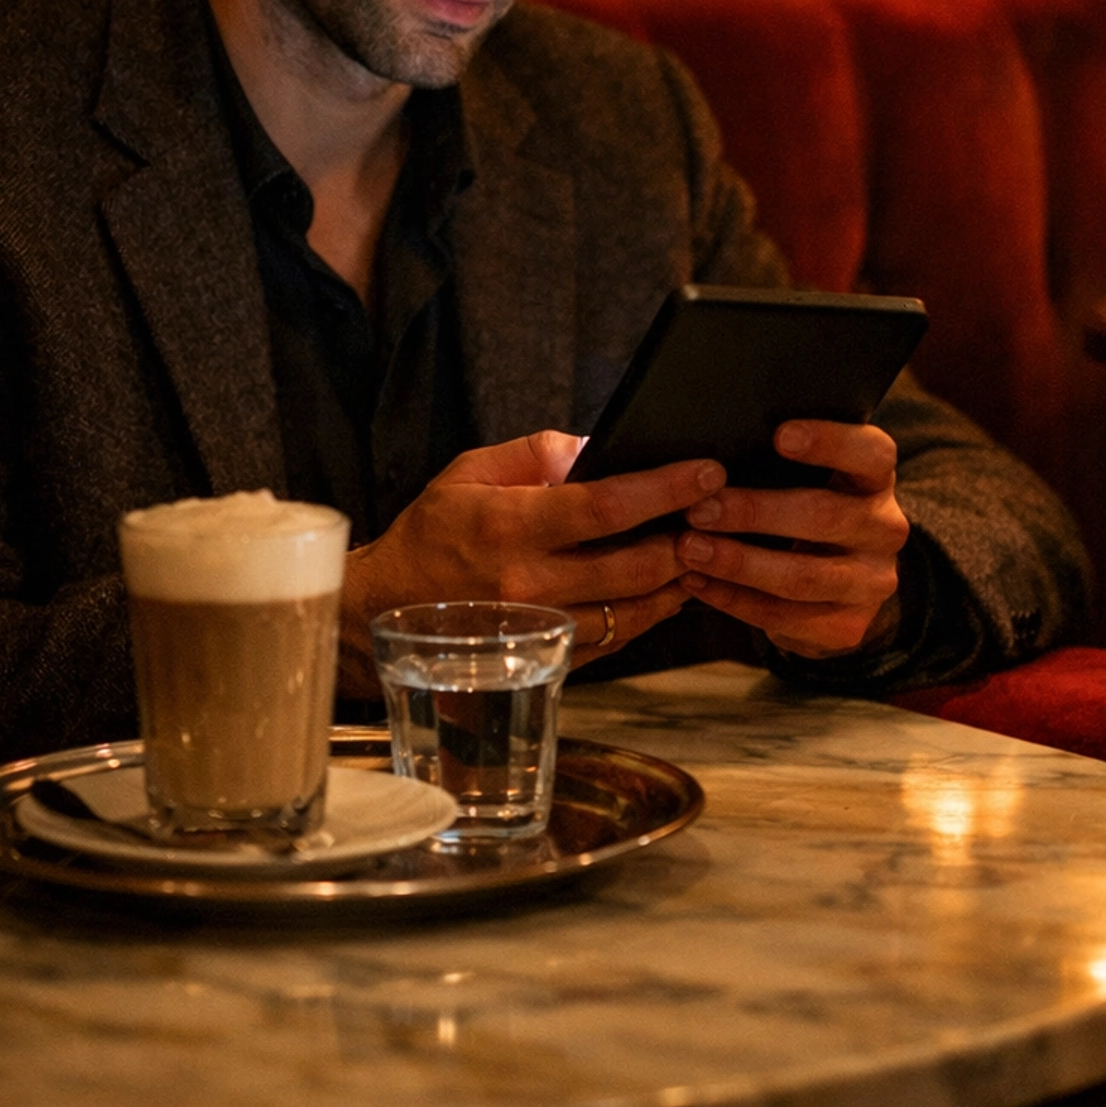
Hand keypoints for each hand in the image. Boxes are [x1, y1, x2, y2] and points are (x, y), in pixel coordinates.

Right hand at [338, 431, 725, 694]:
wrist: (382, 612)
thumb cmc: (431, 534)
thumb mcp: (469, 472)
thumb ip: (535, 453)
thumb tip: (596, 445)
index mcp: (508, 528)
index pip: (604, 507)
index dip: (664, 489)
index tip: (707, 470)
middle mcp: (528, 585)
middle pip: (634, 566)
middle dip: (690, 536)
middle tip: (723, 510)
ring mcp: (539, 631)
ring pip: (634, 611)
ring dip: (680, 580)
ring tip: (706, 546)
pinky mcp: (547, 661)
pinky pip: (616, 639)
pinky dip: (650, 613)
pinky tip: (668, 586)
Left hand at [673, 420, 908, 658]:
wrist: (841, 582)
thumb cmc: (808, 509)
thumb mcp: (813, 479)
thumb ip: (780, 462)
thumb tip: (712, 454)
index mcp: (877, 480)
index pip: (872, 453)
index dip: (830, 442)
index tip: (780, 435)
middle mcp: (885, 529)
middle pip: (825, 517)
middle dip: (755, 513)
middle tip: (700, 509)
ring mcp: (872, 582)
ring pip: (803, 576)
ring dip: (739, 563)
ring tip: (689, 549)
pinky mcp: (849, 626)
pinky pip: (785, 615)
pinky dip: (734, 599)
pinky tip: (697, 583)